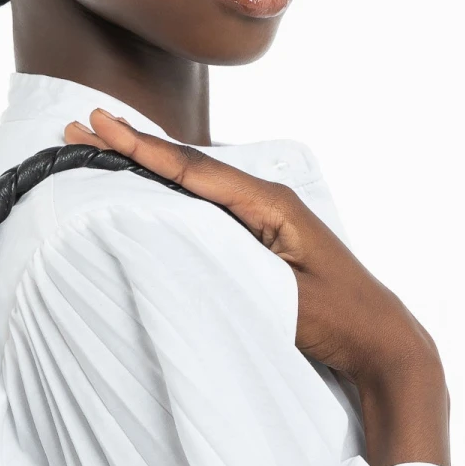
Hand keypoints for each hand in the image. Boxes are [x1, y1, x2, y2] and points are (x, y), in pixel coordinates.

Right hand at [64, 108, 449, 465]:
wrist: (382, 340)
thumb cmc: (341, 320)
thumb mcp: (286, 295)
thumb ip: (237, 265)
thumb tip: (181, 240)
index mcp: (271, 204)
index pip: (194, 170)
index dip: (144, 149)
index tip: (101, 125)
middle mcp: (267, 201)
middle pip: (188, 167)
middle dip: (134, 147)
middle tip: (82, 127)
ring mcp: (266, 217)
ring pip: (194, 183)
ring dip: (149, 167)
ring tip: (104, 147)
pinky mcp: (263, 237)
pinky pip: (208, 206)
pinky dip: (172, 191)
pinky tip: (150, 188)